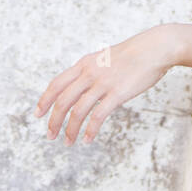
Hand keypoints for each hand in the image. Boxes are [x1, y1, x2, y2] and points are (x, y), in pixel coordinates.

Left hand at [34, 25, 175, 144]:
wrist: (154, 48)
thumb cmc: (132, 55)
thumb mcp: (104, 59)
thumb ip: (91, 71)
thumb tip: (83, 85)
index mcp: (83, 64)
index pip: (56, 84)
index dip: (45, 100)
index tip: (38, 114)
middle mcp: (89, 73)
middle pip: (62, 100)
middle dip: (54, 120)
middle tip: (50, 135)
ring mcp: (102, 83)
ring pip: (77, 110)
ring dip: (70, 129)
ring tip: (68, 142)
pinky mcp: (117, 93)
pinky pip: (98, 116)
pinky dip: (90, 130)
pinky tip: (88, 139)